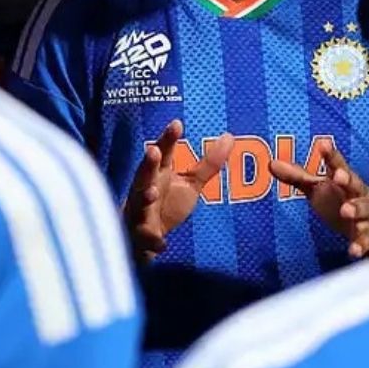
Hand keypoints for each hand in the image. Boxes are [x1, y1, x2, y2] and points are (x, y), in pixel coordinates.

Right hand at [124, 120, 232, 263]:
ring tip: (152, 192)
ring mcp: (140, 212)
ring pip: (139, 202)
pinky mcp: (140, 236)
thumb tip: (229, 136)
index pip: (162, 152)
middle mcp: (145, 189)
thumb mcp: (191, 182)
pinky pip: (146, 238)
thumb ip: (208, 163)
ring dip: (145, 196)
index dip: (168, 138)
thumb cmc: (166, 204)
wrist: (146, 241)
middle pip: (145, 173)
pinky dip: (153, 241)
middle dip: (148, 162)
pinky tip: (162, 244)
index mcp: (158, 173)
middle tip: (153, 150)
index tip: (177, 123)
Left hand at [269, 140, 368, 258]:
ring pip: (364, 212)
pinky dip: (361, 246)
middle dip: (348, 180)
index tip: (323, 144)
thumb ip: (298, 177)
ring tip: (346, 211)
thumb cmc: (344, 203)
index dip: (331, 156)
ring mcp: (368, 218)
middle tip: (339, 176)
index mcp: (346, 183)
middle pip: (355, 186)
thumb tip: (271, 163)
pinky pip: (367, 242)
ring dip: (356, 210)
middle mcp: (359, 197)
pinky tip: (353, 250)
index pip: (338, 167)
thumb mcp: (321, 189)